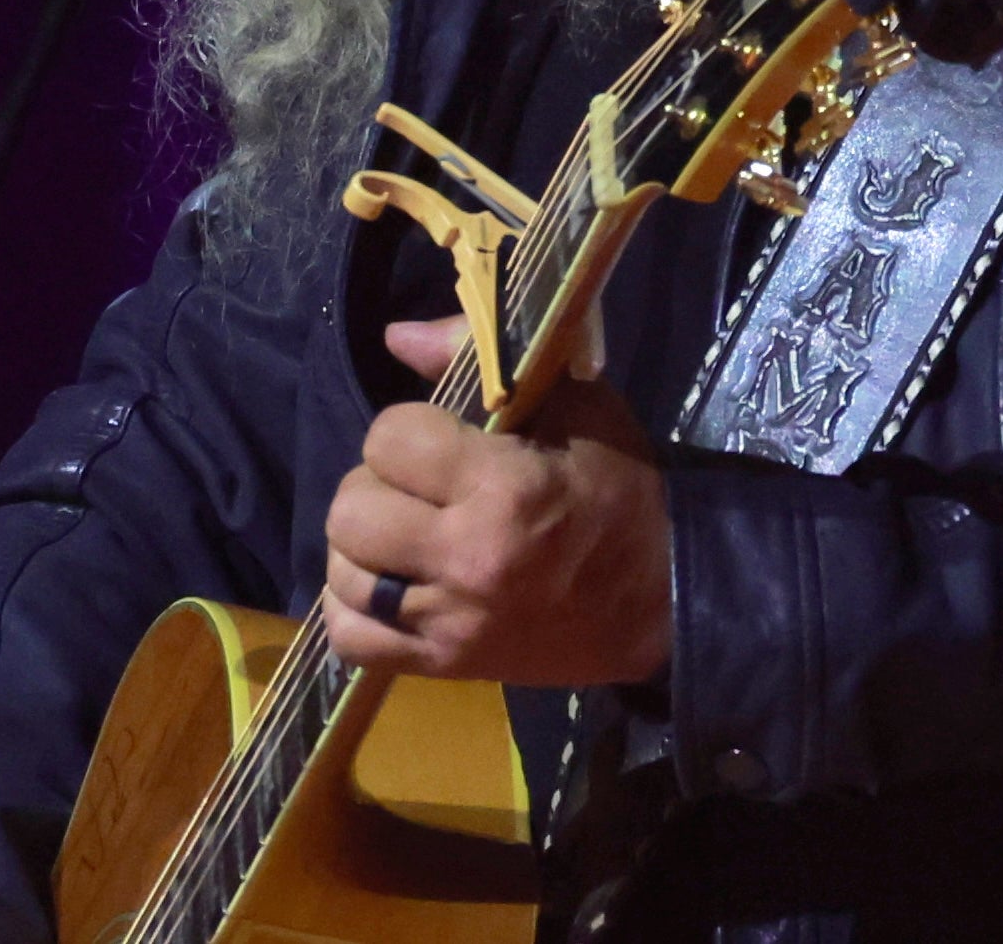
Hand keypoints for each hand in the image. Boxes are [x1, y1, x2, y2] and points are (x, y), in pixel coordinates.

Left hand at [321, 315, 672, 688]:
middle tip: (417, 490)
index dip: (408, 430)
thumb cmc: (617, 492)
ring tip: (404, 538)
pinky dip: (356, 610)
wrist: (659, 599)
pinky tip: (390, 587)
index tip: (441, 441)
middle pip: (351, 508)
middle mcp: (469, 559)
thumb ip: (483, 358)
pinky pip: (351, 640)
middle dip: (377, 486)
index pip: (389, 439)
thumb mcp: (574, 407)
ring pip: (342, 574)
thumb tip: (396, 335)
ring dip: (364, 548)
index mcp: (505, 488)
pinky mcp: (443, 667)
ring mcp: (452, 622)